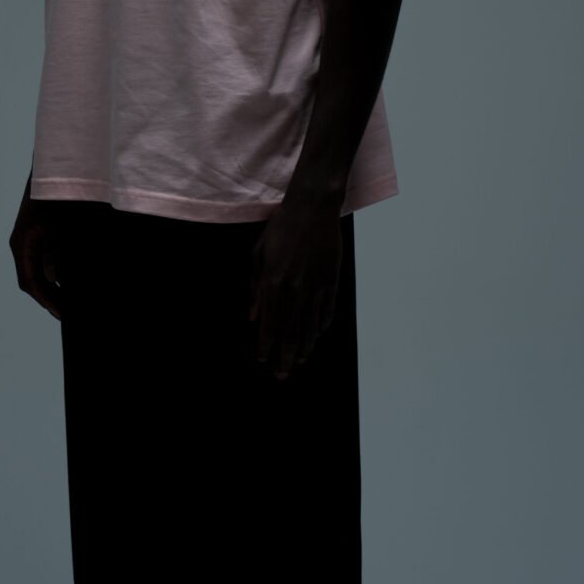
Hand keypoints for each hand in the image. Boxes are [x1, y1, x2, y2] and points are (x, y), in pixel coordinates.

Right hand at [9, 172, 63, 319]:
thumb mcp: (57, 226)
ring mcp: (29, 239)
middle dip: (50, 298)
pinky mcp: (38, 234)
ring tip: (72, 301)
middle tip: (69, 313)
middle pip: (33, 280)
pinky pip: (45, 259)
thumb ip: (56, 253)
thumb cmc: (53, 196)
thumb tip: (55, 279)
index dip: (46, 300)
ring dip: (54, 286)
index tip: (62, 314)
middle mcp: (22, 245)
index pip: (30, 282)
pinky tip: (72, 278)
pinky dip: (57, 271)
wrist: (52, 169)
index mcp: (22, 245)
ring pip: (39, 271)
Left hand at [248, 186, 344, 380]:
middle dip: (284, 357)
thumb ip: (255, 288)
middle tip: (281, 376)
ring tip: (300, 362)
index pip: (269, 324)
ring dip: (304, 347)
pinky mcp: (331, 280)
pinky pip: (326, 310)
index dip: (265, 345)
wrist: (312, 208)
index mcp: (273, 283)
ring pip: (310, 326)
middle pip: (290, 332)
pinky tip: (317, 335)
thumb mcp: (258, 254)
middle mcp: (294, 290)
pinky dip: (321, 325)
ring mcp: (315, 286)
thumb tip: (252, 316)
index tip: (262, 360)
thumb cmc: (281, 228)